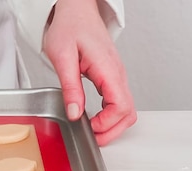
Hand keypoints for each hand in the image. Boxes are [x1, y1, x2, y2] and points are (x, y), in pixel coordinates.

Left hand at [43, 0, 136, 145]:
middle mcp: (117, 74)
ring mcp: (116, 76)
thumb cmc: (69, 28)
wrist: (76, 11)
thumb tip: (74, 113)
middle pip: (128, 113)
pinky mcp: (111, 77)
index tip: (89, 128)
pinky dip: (110, 115)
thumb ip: (70, 87)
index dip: (107, 123)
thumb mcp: (62, 57)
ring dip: (112, 125)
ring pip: (126, 109)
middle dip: (112, 130)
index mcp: (107, 69)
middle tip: (91, 137)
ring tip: (92, 130)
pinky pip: (119, 101)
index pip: (121, 106)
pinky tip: (95, 118)